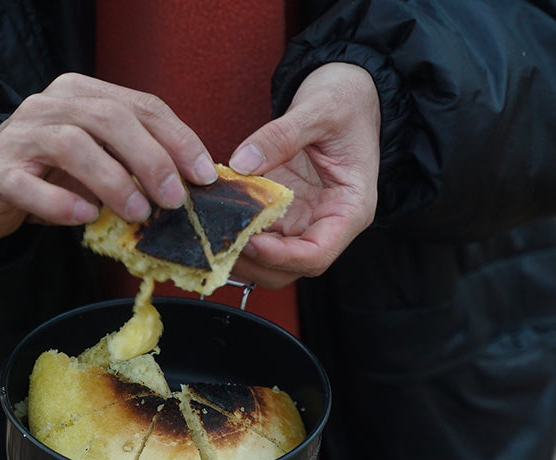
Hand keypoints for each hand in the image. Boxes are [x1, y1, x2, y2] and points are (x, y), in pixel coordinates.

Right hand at [0, 72, 217, 242]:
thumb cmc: (50, 176)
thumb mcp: (98, 161)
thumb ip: (133, 163)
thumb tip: (186, 187)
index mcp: (81, 95)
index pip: (140, 106)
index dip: (178, 138)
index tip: (204, 174)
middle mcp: (49, 106)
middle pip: (109, 119)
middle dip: (151, 159)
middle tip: (174, 198)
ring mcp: (20, 137)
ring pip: (73, 145)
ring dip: (114, 181)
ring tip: (138, 213)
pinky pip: (29, 185)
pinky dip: (61, 202)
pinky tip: (86, 218)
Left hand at [228, 63, 380, 287]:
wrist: (347, 91)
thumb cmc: (346, 100)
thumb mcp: (319, 109)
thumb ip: (281, 136)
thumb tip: (242, 162)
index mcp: (349, 209)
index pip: (317, 254)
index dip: (282, 256)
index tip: (250, 241)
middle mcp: (326, 224)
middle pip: (289, 268)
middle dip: (253, 263)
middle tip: (218, 243)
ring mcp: (303, 222)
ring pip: (269, 262)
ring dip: (239, 256)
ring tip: (209, 235)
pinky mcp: (283, 214)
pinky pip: (257, 236)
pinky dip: (235, 233)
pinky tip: (212, 220)